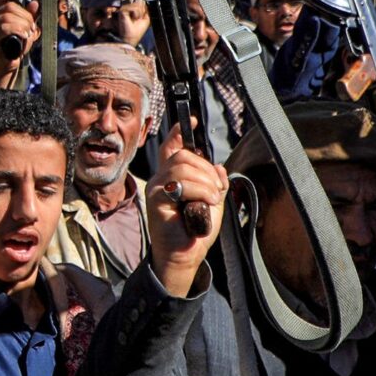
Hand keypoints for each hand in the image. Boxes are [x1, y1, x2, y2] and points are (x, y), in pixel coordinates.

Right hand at [144, 125, 230, 296]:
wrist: (183, 255)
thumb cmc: (195, 230)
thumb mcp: (212, 202)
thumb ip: (215, 183)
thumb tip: (219, 167)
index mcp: (174, 178)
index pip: (173, 147)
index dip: (180, 132)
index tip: (191, 120)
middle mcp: (162, 179)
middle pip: (184, 155)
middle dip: (206, 169)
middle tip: (216, 189)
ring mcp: (157, 187)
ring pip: (184, 166)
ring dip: (206, 182)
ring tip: (211, 200)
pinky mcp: (156, 198)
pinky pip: (180, 184)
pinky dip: (200, 191)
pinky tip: (205, 203)